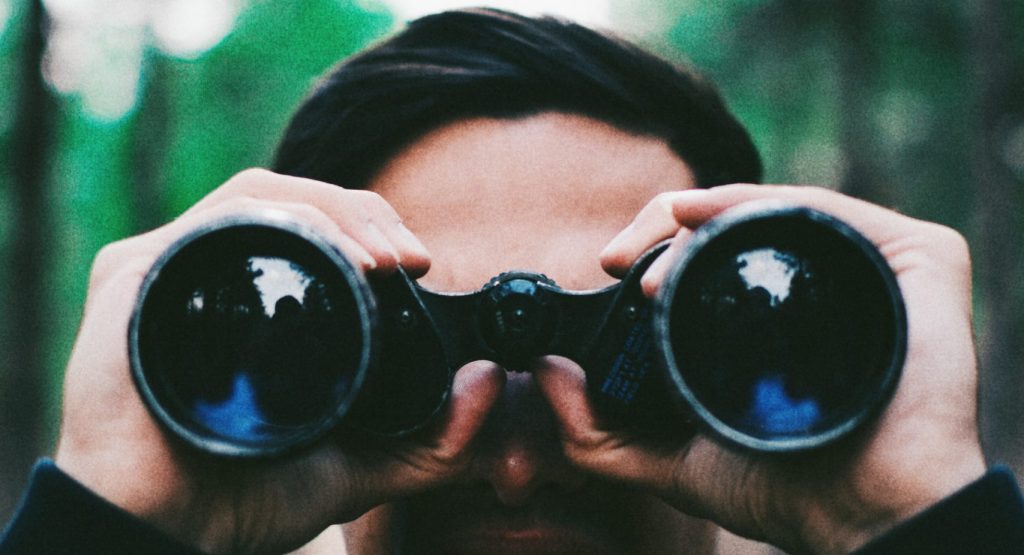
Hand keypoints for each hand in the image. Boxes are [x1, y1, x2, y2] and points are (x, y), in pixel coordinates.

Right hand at [53, 169, 503, 553]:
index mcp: (256, 298)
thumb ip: (434, 439)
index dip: (375, 227)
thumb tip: (492, 380)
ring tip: (381, 261)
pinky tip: (325, 252)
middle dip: (365, 214)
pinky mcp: (131, 275)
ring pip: (259, 195)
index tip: (421, 265)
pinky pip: (212, 222)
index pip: (320, 226)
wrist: (165, 532)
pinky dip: (279, 221)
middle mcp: (213, 272)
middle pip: (295, 200)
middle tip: (410, 261)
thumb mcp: (361, 465)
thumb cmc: (247, 496)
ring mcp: (171, 269)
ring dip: (332, 212)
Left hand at [535, 184, 985, 553]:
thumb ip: (598, 435)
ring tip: (651, 260)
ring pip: (772, 208)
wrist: (864, 514)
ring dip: (700, 217)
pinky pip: (827, 210)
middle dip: (662, 227)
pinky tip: (705, 218)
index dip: (653, 246)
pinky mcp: (917, 258)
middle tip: (618, 260)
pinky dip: (758, 203)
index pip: (709, 251)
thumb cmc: (784, 489)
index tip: (607, 264)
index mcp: (774, 312)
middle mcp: (821, 280)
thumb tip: (544, 373)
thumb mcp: (673, 461)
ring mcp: (869, 264)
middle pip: (733, 221)